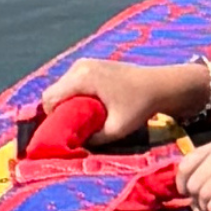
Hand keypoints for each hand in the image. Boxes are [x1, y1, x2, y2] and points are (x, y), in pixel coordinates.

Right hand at [44, 55, 206, 141]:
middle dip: (60, 111)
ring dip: (68, 103)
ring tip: (83, 118)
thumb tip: (73, 147)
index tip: (65, 131)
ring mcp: (85, 63)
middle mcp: (79, 66)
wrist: (160, 84)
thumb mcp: (116, 129)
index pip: (49, 99)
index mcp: (82, 78)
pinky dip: (76, 95)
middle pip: (53, 92)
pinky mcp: (91, 65)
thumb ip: (92, 139)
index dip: (52, 118)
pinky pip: (72, 83)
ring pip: (62, 88)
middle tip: (74, 127)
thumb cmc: (140, 106)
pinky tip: (90, 107)